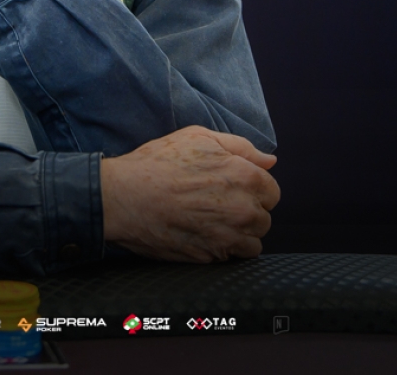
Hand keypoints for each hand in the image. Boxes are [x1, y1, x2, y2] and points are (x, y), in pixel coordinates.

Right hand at [100, 126, 279, 261]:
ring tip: (211, 223)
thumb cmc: (157, 163)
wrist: (124, 197)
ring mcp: (229, 236)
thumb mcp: (198, 137)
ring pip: (252, 243)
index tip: (232, 189)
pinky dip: (222, 250)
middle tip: (217, 205)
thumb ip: (240, 147)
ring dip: (238, 235)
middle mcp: (244, 209)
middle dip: (247, 213)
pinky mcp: (211, 257)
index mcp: (245, 176)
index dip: (253, 190)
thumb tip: (270, 161)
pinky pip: (231, 258)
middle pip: (264, 219)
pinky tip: (202, 235)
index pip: (272, 192)